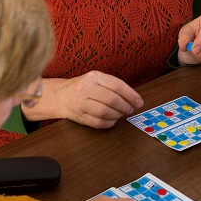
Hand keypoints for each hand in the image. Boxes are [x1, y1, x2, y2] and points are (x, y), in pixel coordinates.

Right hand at [23, 72, 142, 127]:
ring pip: (105, 112)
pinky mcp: (78, 116)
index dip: (131, 95)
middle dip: (126, 107)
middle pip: (112, 100)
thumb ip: (114, 86)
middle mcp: (86, 88)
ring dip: (118, 115)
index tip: (139, 102)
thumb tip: (135, 99)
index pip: (117, 86)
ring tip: (121, 113)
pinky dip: (109, 123)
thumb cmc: (84, 87)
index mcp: (94, 77)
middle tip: (130, 109)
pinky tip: (112, 119)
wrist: (60, 96)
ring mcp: (80, 103)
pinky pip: (98, 122)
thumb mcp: (97, 79)